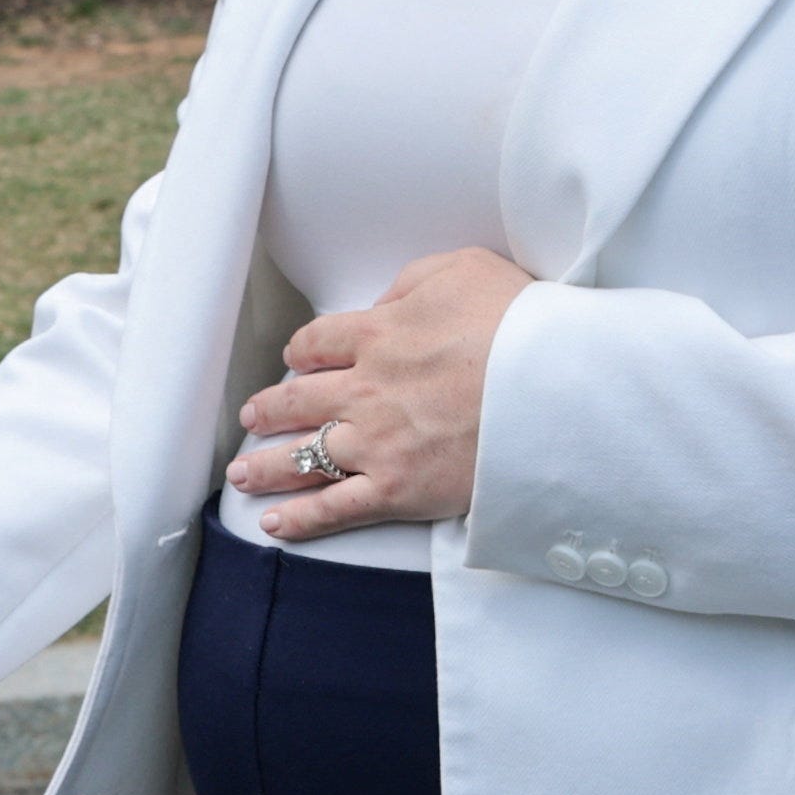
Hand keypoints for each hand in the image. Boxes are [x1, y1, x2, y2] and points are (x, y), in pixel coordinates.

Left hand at [228, 249, 533, 542]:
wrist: (551, 385)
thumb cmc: (517, 323)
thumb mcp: (463, 269)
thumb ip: (412, 283)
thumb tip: (384, 305)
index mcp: (378, 333)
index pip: (318, 342)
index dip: (301, 351)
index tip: (294, 360)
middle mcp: (365, 388)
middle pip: (298, 399)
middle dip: (269, 409)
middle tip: (252, 416)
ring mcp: (377, 442)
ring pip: (305, 455)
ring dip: (267, 465)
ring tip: (243, 473)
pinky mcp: (396, 489)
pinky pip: (335, 509)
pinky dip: (301, 519)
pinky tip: (275, 524)